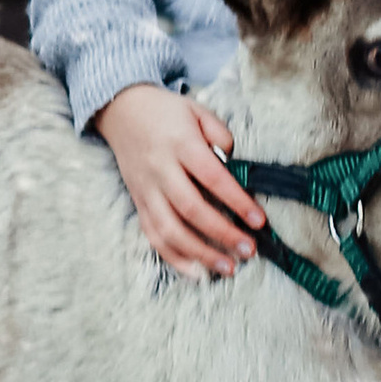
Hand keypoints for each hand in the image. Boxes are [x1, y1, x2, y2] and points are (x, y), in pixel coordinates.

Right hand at [93, 84, 267, 277]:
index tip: (259, 220)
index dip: (237, 201)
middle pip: (191, 209)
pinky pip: (153, 235)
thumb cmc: (166, 112)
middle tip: (249, 250)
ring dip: (200, 253)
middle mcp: (161, 169)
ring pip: (170, 229)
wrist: (121, 109)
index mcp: (180, 144)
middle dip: (222, 234)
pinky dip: (174, 257)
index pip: (213, 178)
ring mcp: (146, 189)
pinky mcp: (138, 202)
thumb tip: (235, 164)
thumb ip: (220, 134)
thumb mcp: (197, 111)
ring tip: (227, 267)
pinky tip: (196, 272)